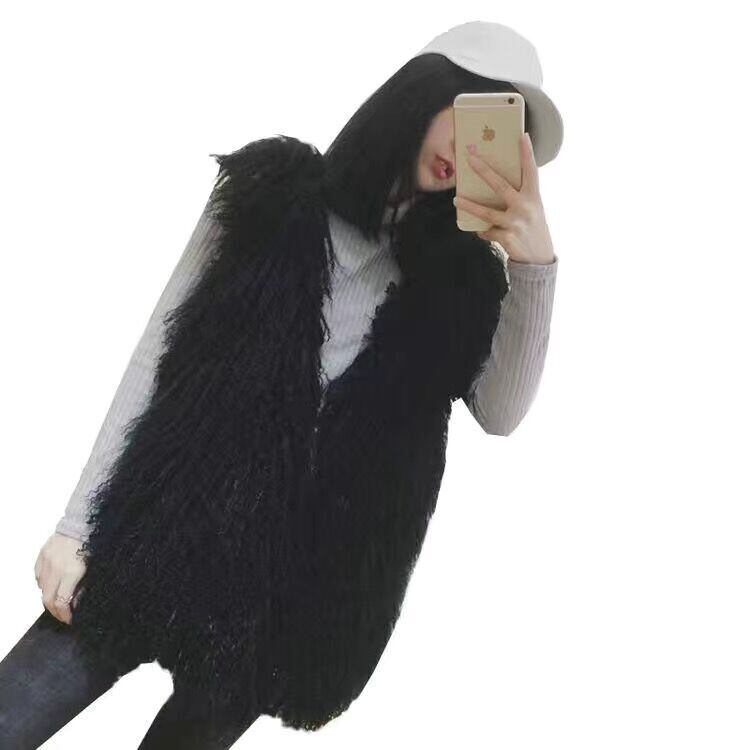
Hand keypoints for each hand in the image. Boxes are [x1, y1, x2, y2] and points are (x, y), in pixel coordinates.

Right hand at [34, 533, 86, 624]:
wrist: (81, 522)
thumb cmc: (92, 544)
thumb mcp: (93, 567)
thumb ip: (83, 586)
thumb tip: (76, 602)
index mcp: (70, 572)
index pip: (61, 601)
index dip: (65, 614)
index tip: (69, 620)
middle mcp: (55, 569)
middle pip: (48, 599)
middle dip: (55, 612)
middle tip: (63, 616)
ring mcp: (46, 562)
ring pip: (42, 588)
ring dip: (49, 598)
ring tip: (58, 602)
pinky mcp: (41, 556)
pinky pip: (38, 576)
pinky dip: (44, 584)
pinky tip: (52, 585)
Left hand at [453, 132, 555, 264]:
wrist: (539, 258)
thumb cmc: (532, 227)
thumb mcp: (532, 209)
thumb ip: (519, 196)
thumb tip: (494, 183)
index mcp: (533, 197)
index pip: (531, 170)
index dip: (527, 153)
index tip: (522, 136)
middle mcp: (526, 207)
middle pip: (501, 185)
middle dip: (484, 171)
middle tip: (470, 158)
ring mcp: (516, 223)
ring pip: (487, 212)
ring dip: (469, 206)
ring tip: (455, 200)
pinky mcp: (508, 237)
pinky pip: (487, 231)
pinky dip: (483, 231)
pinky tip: (481, 231)